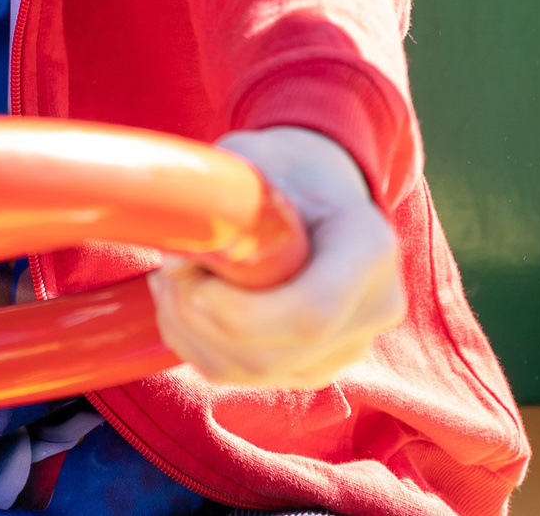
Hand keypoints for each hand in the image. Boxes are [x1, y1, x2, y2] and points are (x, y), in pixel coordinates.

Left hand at [148, 126, 404, 388]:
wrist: (319, 194)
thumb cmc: (287, 172)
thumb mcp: (259, 163)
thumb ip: (224, 203)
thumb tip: (178, 256)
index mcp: (370, 247)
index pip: (311, 311)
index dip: (239, 311)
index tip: (189, 275)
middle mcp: (373, 308)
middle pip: (273, 352)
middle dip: (200, 318)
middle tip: (167, 268)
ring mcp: (346, 347)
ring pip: (251, 370)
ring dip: (190, 330)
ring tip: (170, 277)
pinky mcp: (311, 366)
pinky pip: (242, 376)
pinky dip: (196, 343)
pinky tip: (184, 301)